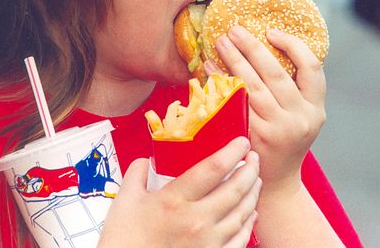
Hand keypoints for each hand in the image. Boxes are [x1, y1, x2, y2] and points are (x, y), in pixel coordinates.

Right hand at [99, 137, 260, 247]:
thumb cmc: (124, 241)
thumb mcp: (124, 201)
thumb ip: (137, 174)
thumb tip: (146, 161)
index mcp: (174, 200)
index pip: (213, 168)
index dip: (233, 152)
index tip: (241, 142)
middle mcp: (197, 220)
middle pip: (235, 189)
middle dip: (250, 170)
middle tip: (253, 158)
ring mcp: (208, 242)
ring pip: (243, 212)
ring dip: (253, 193)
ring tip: (255, 180)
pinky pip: (241, 239)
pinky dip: (249, 223)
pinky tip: (251, 213)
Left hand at [209, 25, 326, 191]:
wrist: (275, 184)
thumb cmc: (284, 142)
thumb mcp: (299, 117)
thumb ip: (291, 91)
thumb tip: (263, 47)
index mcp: (316, 108)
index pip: (312, 68)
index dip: (292, 46)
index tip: (271, 32)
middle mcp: (301, 117)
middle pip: (276, 73)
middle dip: (253, 47)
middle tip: (234, 29)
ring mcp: (278, 128)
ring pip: (253, 85)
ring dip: (234, 60)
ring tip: (221, 43)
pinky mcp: (256, 137)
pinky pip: (236, 102)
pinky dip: (222, 82)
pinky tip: (209, 70)